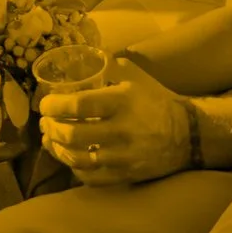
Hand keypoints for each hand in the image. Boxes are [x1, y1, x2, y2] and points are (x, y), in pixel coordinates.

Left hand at [41, 61, 194, 186]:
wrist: (187, 135)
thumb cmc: (155, 100)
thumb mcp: (133, 77)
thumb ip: (107, 66)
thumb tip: (82, 54)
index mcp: (120, 102)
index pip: (77, 106)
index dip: (54, 106)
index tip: (44, 104)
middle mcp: (120, 131)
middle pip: (72, 135)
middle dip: (51, 129)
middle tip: (44, 123)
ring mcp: (123, 157)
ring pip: (78, 159)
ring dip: (58, 149)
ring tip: (50, 140)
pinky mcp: (126, 175)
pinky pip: (92, 177)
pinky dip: (75, 168)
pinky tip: (69, 158)